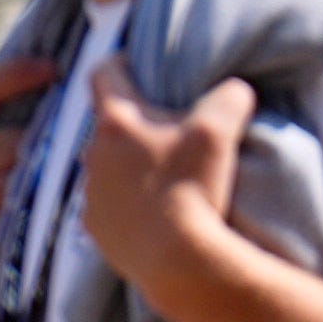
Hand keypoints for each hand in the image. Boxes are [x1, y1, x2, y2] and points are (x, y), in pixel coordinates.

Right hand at [0, 56, 61, 310]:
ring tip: (49, 189)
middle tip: (69, 152)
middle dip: (44, 148)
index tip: (53, 69)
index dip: (17, 75)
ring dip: (41, 185)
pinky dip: (31, 216)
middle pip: (16, 141)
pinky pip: (15, 215)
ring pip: (20, 179)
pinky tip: (34, 218)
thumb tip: (37, 77)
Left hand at [76, 65, 261, 316]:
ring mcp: (89, 193)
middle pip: (108, 123)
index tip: (140, 68)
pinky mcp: (94, 228)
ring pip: (106, 165)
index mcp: (115, 120)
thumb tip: (233, 91)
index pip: (103, 72)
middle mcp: (91, 153)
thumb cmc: (194, 184)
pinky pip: (108, 204)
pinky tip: (154, 209)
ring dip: (128, 164)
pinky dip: (127, 201)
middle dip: (133, 122)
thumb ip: (229, 95)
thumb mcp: (221, 127)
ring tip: (163, 175)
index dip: (123, 63)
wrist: (177, 257)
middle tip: (167, 129)